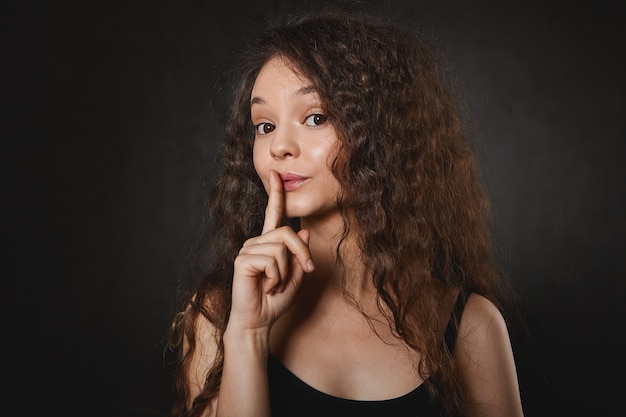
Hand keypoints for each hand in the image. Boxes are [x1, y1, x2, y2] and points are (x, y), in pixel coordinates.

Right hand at [228, 170, 314, 332]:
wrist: (258, 321)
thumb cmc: (274, 301)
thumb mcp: (295, 278)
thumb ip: (299, 256)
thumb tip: (305, 232)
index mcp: (268, 244)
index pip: (273, 214)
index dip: (275, 193)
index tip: (275, 173)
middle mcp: (256, 242)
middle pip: (287, 233)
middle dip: (302, 255)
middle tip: (304, 272)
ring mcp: (247, 250)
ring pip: (281, 249)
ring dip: (285, 272)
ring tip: (273, 285)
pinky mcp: (243, 261)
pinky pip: (271, 261)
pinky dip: (275, 277)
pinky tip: (265, 286)